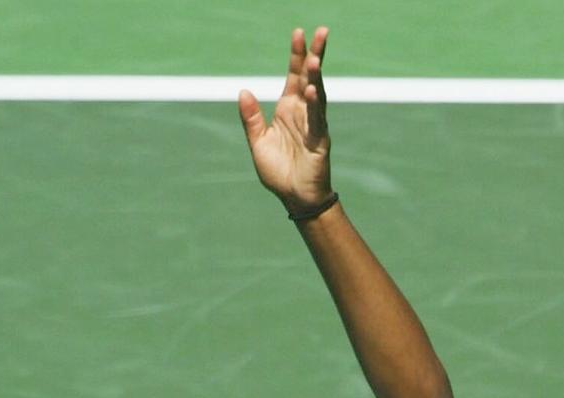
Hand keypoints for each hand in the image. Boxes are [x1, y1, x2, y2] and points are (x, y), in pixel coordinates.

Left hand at [238, 26, 332, 213]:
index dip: (296, 55)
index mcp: (288, 109)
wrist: (295, 199)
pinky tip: (311, 91)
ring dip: (315, 77)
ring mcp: (314, 125)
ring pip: (316, 95)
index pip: (293, 75)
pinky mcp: (319, 141)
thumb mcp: (258, 143)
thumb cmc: (279, 173)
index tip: (299, 33)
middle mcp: (303, 112)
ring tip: (314, 59)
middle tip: (320, 32)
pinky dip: (315, 105)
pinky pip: (317, 119)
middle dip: (315, 55)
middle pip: (309, 77)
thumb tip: (242, 91)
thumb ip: (251, 118)